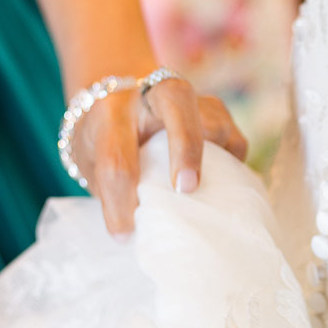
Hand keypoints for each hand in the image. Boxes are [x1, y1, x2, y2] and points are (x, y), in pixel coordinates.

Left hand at [72, 74, 248, 235]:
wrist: (119, 104)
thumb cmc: (104, 142)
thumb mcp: (93, 162)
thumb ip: (111, 186)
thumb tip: (135, 231)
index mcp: (110, 111)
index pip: (116, 157)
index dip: (120, 202)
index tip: (124, 234)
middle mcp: (150, 93)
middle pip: (176, 99)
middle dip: (186, 145)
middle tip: (186, 188)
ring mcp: (188, 98)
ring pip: (213, 118)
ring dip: (214, 157)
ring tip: (206, 194)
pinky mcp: (215, 113)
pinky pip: (233, 139)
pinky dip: (232, 163)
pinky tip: (221, 184)